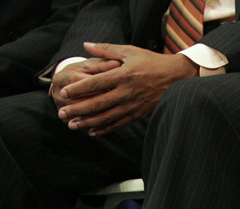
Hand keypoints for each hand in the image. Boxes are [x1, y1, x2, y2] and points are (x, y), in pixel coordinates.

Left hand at [57, 42, 198, 135]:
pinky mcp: (139, 114)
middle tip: (62, 113)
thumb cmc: (152, 62)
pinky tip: (93, 131)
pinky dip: (105, 129)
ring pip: (107, 116)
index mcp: (123, 75)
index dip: (78, 89)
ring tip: (73, 125)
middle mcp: (127, 92)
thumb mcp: (130, 51)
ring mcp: (133, 105)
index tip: (64, 93)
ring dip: (88, 122)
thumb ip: (106, 49)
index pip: (96, 83)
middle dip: (78, 109)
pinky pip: (119, 123)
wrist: (177, 77)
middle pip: (98, 103)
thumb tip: (86, 45)